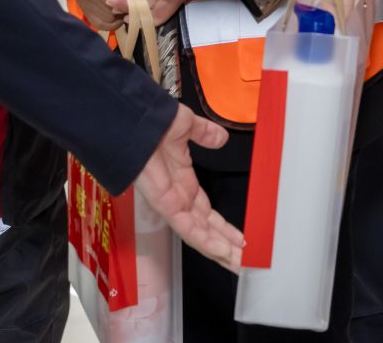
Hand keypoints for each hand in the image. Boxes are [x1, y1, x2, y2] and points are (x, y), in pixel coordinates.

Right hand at [74, 0, 142, 30]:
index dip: (128, 5)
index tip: (141, 4)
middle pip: (107, 12)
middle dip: (124, 12)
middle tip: (136, 6)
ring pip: (102, 20)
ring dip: (117, 18)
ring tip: (127, 8)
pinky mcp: (81, 4)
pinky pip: (96, 21)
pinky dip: (109, 21)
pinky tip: (117, 12)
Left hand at [134, 104, 244, 271]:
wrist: (136, 120)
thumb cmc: (155, 122)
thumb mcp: (187, 127)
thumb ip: (204, 134)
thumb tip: (221, 138)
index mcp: (183, 182)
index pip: (206, 213)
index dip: (222, 227)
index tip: (241, 237)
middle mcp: (178, 198)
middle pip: (205, 229)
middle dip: (225, 245)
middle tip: (246, 260)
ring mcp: (171, 205)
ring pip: (199, 235)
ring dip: (219, 250)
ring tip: (239, 264)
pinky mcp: (165, 206)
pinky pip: (187, 229)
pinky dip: (205, 241)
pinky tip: (222, 252)